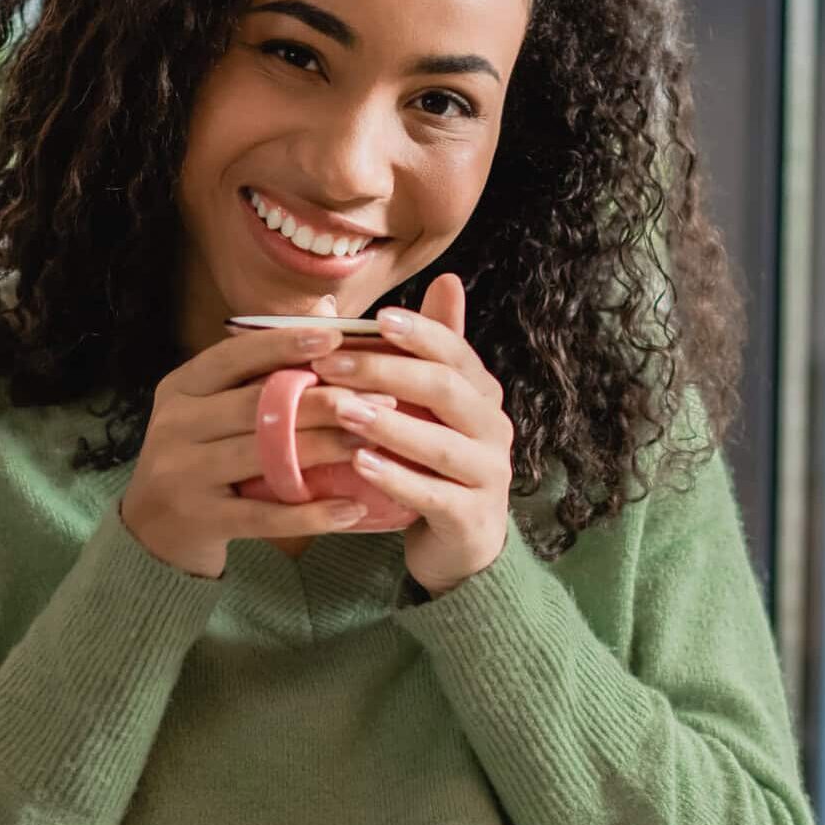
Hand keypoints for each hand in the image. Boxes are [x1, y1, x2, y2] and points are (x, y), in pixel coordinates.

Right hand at [118, 316, 396, 578]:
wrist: (153, 529)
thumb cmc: (201, 454)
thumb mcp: (214, 405)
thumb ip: (263, 366)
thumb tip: (326, 309)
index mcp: (182, 387)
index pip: (234, 356)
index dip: (283, 344)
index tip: (336, 337)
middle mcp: (175, 424)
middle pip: (257, 405)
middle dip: (323, 400)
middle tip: (378, 397)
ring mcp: (183, 473)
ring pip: (264, 455)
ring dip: (325, 448)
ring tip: (372, 442)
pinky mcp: (200, 518)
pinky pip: (265, 516)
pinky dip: (312, 513)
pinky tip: (353, 509)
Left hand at [309, 273, 512, 596]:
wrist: (459, 544)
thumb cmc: (431, 463)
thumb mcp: (424, 408)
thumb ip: (415, 353)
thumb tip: (425, 281)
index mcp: (481, 392)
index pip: (455, 351)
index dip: (420, 332)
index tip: (378, 317)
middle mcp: (494, 427)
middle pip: (445, 389)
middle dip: (387, 372)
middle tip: (331, 365)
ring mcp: (489, 475)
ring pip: (441, 444)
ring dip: (389, 425)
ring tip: (342, 410)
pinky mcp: (472, 519)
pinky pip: (434, 495)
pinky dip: (397, 478)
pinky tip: (360, 464)